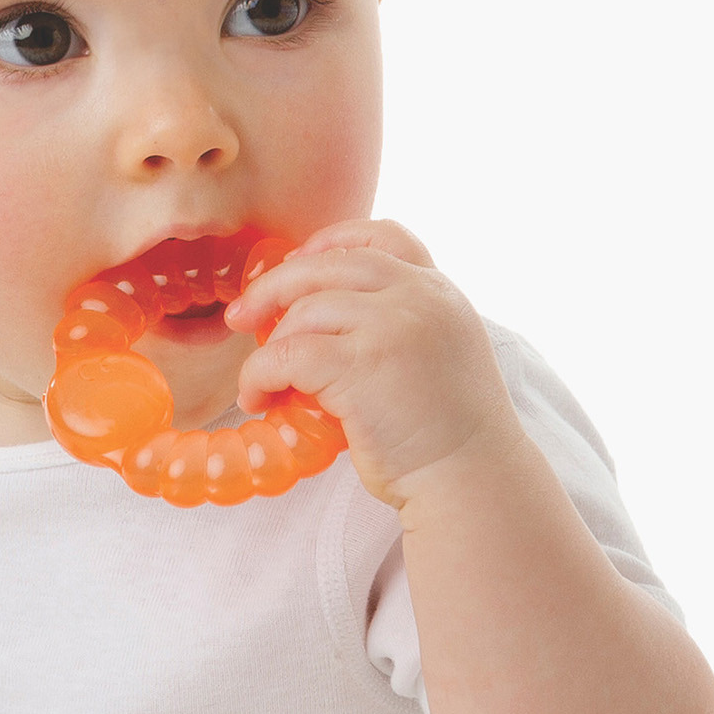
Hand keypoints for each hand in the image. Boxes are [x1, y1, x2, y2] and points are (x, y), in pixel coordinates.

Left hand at [228, 220, 524, 509]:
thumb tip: (316, 318)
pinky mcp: (362, 365)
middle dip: (274, 286)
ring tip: (262, 384)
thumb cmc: (447, 432)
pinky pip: (287, 355)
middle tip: (241, 316)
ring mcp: (393, 326)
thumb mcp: (437, 353)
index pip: (381, 235)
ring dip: (268, 346)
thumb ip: (397, 323)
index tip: (295, 265)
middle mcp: (419, 297)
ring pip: (303, 310)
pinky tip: (259, 400)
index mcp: (438, 290)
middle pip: (329, 263)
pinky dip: (260, 375)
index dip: (329, 242)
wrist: (472, 478)